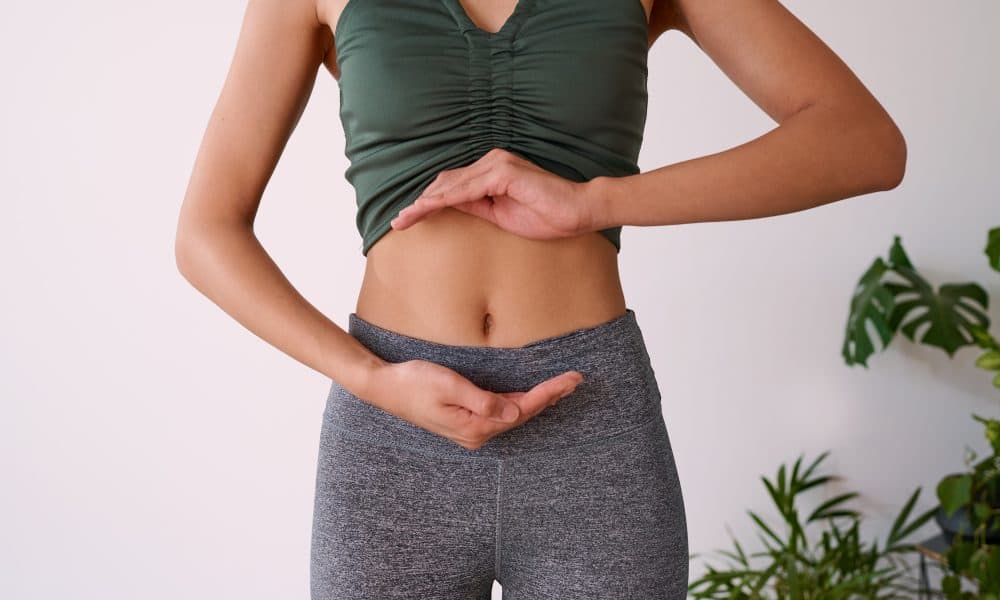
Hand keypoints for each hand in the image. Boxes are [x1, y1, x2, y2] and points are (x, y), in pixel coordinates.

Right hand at [365, 358, 583, 449]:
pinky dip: (519, 402)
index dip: (548, 393)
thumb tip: (514, 413)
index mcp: (475, 427)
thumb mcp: (449, 386)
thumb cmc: (414, 382)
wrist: (385, 388)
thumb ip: (482, 401)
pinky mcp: (466, 420)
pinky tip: (531, 396)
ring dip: (538, 400)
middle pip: (523, 414)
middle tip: (576, 380)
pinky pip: (500, 413)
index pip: (522, 409)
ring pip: (513, 414)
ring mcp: (471, 429)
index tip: (570, 380)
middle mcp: (476, 434)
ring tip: (562, 386)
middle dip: (550, 397)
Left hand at [389, 147, 599, 241]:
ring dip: (425, 203)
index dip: (428, 202)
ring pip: (451, 185)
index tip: (408, 220)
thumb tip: (450, 207)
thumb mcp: (501, 215)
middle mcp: (492, 161)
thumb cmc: (546, 215)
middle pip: (445, 182)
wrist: (578, 212)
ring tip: (404, 219)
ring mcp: (497, 164)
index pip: (452, 186)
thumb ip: (477, 207)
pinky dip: (444, 201)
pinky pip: (466, 189)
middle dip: (420, 203)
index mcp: (492, 171)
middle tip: (397, 222)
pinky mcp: (503, 173)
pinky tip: (426, 210)